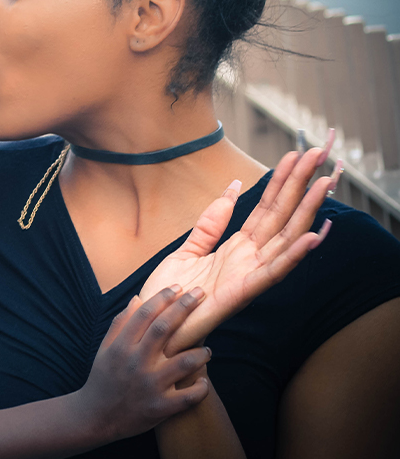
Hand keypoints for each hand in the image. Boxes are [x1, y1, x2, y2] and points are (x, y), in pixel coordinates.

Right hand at [78, 287, 212, 442]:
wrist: (96, 417)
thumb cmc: (103, 378)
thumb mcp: (105, 348)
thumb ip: (121, 323)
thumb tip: (137, 298)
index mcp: (121, 346)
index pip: (145, 314)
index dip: (163, 298)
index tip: (178, 287)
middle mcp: (136, 363)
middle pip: (164, 329)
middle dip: (184, 308)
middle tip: (201, 294)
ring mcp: (149, 386)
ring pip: (184, 362)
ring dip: (200, 353)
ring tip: (207, 350)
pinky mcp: (160, 408)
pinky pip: (188, 397)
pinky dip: (200, 388)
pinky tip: (203, 382)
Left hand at [139, 147, 335, 353]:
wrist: (155, 324)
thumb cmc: (171, 293)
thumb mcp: (188, 249)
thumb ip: (211, 222)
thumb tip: (233, 188)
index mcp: (237, 247)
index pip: (266, 208)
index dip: (281, 181)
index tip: (296, 155)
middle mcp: (249, 259)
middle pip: (280, 215)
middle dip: (299, 185)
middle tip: (318, 154)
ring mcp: (249, 275)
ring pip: (285, 237)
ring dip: (306, 211)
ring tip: (324, 185)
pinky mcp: (243, 292)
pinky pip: (273, 271)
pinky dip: (293, 254)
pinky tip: (313, 236)